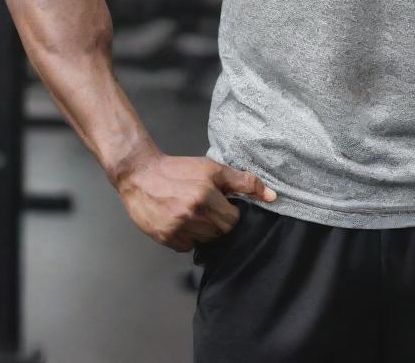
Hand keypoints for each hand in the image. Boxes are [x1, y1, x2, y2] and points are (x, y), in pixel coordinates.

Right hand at [115, 151, 276, 252]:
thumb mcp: (213, 169)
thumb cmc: (180, 170)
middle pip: (220, 232)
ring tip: (192, 213)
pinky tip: (179, 221)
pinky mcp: (164, 238)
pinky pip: (186, 246)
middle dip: (217, 222)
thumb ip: (244, 182)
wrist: (141, 175)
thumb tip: (273, 196)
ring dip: (202, 230)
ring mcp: (177, 228)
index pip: (233, 220)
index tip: (221, 204)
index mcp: (207, 195)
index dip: (230, 212)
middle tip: (206, 208)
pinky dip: (186, 237)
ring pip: (204, 241)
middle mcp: (192, 214)